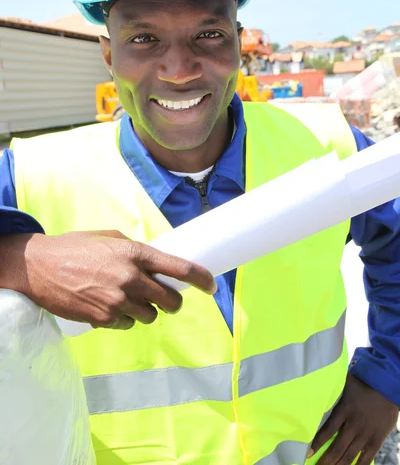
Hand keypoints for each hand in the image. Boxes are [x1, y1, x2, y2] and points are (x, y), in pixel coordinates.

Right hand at [2, 231, 216, 329]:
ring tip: (126, 299)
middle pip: (170, 301)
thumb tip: (156, 262)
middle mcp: (130, 278)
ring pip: (150, 316)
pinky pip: (126, 325)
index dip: (202, 279)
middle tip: (166, 299)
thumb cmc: (75, 247)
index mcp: (135, 253)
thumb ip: (136, 250)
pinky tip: (108, 306)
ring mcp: (117, 301)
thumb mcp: (109, 237)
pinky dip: (123, 319)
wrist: (38, 267)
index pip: (180, 269)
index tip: (212, 285)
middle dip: (172, 302)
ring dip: (145, 310)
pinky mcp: (103, 319)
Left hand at [310, 373, 397, 464]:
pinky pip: (366, 458)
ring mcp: (366, 434)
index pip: (327, 431)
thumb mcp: (343, 384)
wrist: (385, 386)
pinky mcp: (377, 440)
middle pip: (337, 448)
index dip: (317, 444)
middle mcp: (354, 425)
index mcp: (344, 410)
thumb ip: (331, 390)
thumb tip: (314, 386)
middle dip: (326, 461)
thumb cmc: (362, 383)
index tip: (308, 454)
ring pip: (349, 456)